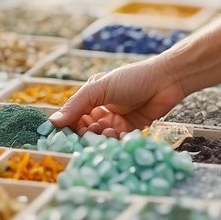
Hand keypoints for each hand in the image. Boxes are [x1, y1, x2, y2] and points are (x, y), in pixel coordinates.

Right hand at [48, 60, 185, 136]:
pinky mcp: (130, 131)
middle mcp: (102, 110)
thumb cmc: (132, 78)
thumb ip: (77, 104)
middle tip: (90, 131)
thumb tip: (53, 121)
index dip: (68, 125)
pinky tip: (115, 134)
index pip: (73, 116)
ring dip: (99, 137)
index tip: (63, 134)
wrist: (166, 80)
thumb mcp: (100, 87)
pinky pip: (116, 141)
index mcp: (92, 97)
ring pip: (100, 137)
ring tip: (105, 130)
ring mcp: (116, 121)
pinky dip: (113, 141)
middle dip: (85, 133)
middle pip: (85, 129)